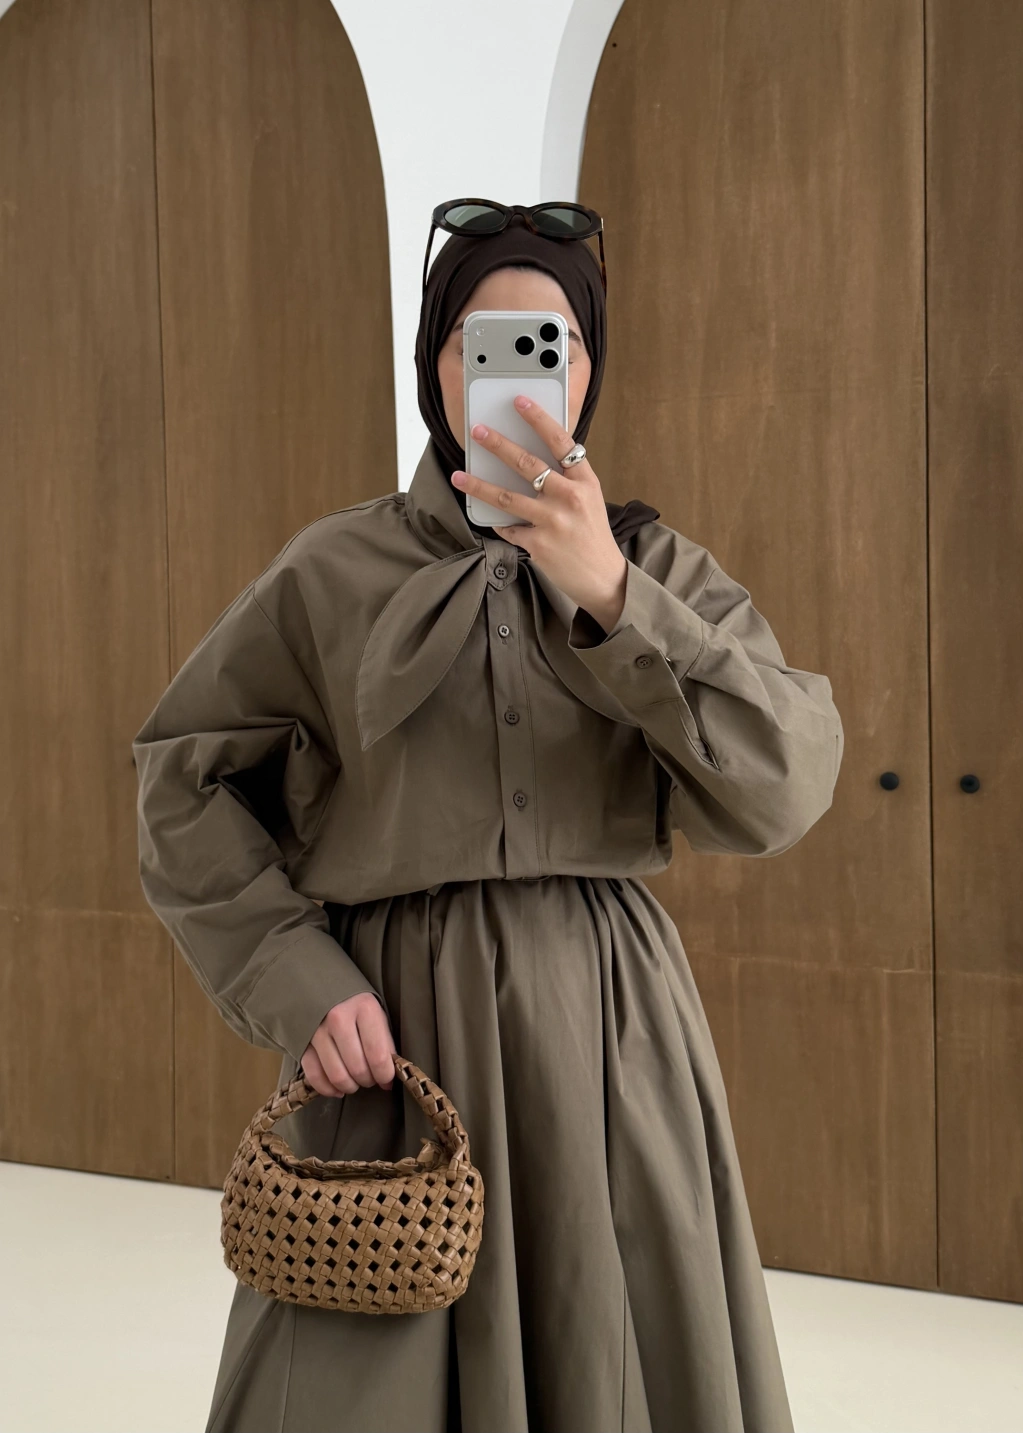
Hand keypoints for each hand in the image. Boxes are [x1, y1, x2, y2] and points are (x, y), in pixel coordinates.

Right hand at [301, 991, 395, 1096]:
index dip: (385, 1075)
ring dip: (350, 1087)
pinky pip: (314, 1076)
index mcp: (364, 1008)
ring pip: (337, 1075)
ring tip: (355, 1083)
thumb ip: (383, 1040)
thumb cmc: (354, 1000)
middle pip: (357, 1068)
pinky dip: (327, 1089)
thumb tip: (388, 1075)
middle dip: (368, 1081)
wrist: (318, 981)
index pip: (378, 1055)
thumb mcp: (375, 1010)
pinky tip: (337, 1089)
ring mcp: (317, 1031)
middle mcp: (339, 1018)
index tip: (387, 1081)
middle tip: (371, 1079)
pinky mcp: (302, 1042)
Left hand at [452, 396, 628, 633]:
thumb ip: (566, 478)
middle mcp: (569, 498)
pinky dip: (498, 522)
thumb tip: (531, 458)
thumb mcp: (589, 499)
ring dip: (479, 485)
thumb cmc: (592, 534)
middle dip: (499, 444)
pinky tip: (489, 517)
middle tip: (478, 431)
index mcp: (584, 481)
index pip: (560, 442)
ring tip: (459, 475)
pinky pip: (508, 527)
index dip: (538, 419)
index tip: (519, 402)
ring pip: (508, 497)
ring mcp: (553, 522)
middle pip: (528, 464)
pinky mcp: (538, 544)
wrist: (602, 576)